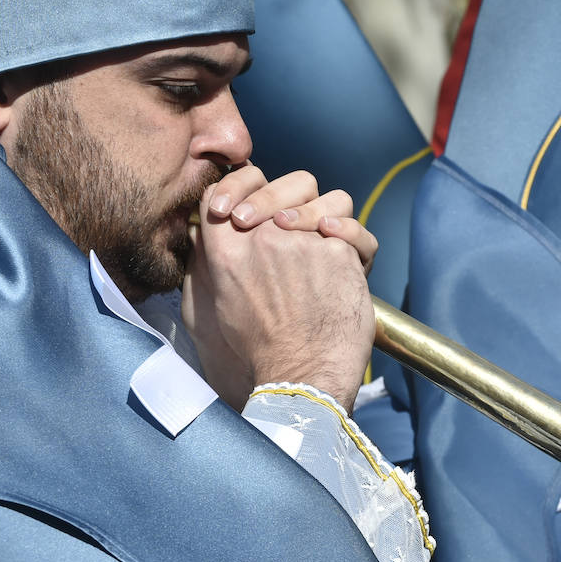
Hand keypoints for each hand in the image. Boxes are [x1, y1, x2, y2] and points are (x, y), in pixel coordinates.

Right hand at [182, 170, 374, 411]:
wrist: (300, 377)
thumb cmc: (256, 353)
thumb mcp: (210, 308)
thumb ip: (205, 265)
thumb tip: (206, 233)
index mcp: (224, 249)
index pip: (228, 189)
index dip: (242, 186)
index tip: (249, 207)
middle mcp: (263, 237)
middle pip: (283, 184)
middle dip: (291, 197)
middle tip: (292, 224)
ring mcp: (304, 241)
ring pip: (326, 198)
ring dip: (328, 213)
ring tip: (324, 236)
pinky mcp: (340, 254)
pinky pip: (354, 229)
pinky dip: (355, 238)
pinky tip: (346, 251)